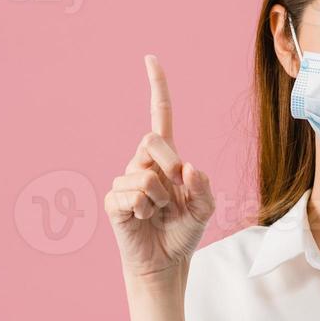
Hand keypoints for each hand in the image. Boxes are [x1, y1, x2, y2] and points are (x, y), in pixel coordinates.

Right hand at [105, 55, 214, 282]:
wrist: (166, 262)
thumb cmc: (183, 232)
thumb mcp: (205, 209)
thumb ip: (203, 186)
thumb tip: (186, 167)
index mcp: (165, 159)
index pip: (160, 117)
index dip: (157, 88)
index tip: (150, 58)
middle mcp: (141, 164)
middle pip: (152, 139)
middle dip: (169, 165)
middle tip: (174, 195)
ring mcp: (125, 181)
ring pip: (146, 174)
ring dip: (161, 199)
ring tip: (159, 215)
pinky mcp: (114, 201)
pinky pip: (133, 195)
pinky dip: (145, 210)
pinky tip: (143, 220)